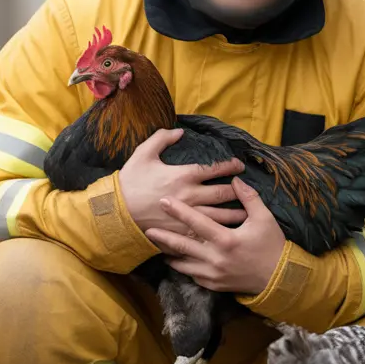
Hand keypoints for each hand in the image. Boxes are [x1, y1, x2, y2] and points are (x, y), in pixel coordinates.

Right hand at [119, 128, 247, 234]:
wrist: (117, 211)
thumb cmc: (130, 181)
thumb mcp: (143, 153)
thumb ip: (162, 138)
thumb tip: (179, 130)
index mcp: (183, 175)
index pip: (214, 169)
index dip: (230, 166)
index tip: (239, 166)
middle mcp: (190, 196)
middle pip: (222, 193)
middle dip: (238, 190)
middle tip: (247, 188)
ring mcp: (188, 216)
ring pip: (220, 215)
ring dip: (235, 213)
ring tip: (246, 213)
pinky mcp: (182, 232)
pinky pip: (206, 233)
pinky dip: (219, 233)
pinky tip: (227, 233)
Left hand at [144, 177, 285, 294]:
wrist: (279, 279)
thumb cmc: (272, 245)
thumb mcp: (264, 219)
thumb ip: (249, 198)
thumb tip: (235, 180)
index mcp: (227, 240)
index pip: (197, 222)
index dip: (179, 211)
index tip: (164, 201)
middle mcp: (216, 259)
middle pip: (182, 246)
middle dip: (163, 236)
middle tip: (147, 228)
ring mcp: (213, 275)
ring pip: (183, 264)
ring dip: (168, 254)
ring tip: (155, 245)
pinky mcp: (213, 285)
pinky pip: (192, 276)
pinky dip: (182, 267)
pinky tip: (174, 260)